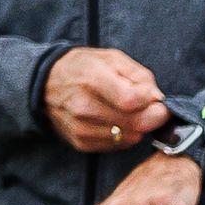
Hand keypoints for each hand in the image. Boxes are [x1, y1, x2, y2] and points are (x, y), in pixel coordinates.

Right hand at [45, 47, 170, 152]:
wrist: (47, 84)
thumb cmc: (85, 68)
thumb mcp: (113, 59)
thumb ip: (141, 76)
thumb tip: (157, 99)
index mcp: (92, 79)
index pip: (132, 101)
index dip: (152, 102)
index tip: (155, 98)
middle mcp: (84, 107)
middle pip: (135, 123)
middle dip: (152, 116)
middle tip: (150, 107)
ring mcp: (81, 128)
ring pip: (131, 137)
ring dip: (138, 126)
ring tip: (129, 112)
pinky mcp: (81, 142)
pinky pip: (118, 146)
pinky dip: (125, 135)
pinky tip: (117, 121)